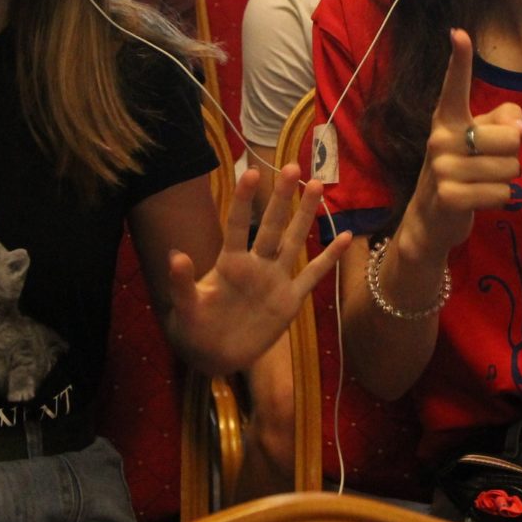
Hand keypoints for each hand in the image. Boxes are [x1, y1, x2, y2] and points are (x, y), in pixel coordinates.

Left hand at [164, 163, 349, 373]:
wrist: (214, 355)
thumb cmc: (195, 328)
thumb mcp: (185, 308)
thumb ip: (182, 284)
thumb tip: (175, 256)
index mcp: (229, 263)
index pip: (237, 224)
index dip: (243, 199)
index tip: (251, 171)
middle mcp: (255, 264)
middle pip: (271, 225)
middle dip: (281, 197)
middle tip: (293, 166)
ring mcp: (275, 280)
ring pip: (293, 241)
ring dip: (305, 215)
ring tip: (317, 185)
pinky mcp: (289, 300)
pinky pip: (313, 275)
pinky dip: (329, 258)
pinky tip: (346, 236)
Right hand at [397, 30, 521, 262]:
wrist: (430, 218)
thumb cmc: (462, 170)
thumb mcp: (480, 141)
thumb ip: (505, 122)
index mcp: (448, 120)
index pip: (455, 86)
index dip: (460, 60)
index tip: (458, 33)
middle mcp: (441, 139)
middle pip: (510, 138)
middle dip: (511, 155)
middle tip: (487, 165)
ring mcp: (442, 168)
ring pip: (510, 168)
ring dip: (506, 180)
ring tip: (481, 183)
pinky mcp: (450, 196)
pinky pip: (502, 193)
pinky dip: (500, 199)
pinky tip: (479, 200)